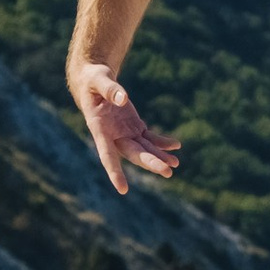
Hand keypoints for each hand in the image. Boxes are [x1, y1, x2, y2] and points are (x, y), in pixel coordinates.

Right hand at [68, 59, 180, 190]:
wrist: (94, 82)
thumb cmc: (93, 80)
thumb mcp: (99, 81)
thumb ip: (110, 90)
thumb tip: (123, 99)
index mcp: (99, 128)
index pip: (107, 154)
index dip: (115, 172)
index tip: (123, 189)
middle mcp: (112, 135)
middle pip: (133, 153)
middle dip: (150, 163)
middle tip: (168, 172)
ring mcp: (124, 132)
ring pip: (144, 149)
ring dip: (159, 157)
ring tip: (176, 164)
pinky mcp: (133, 126)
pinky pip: (149, 138)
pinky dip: (162, 142)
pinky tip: (175, 146)